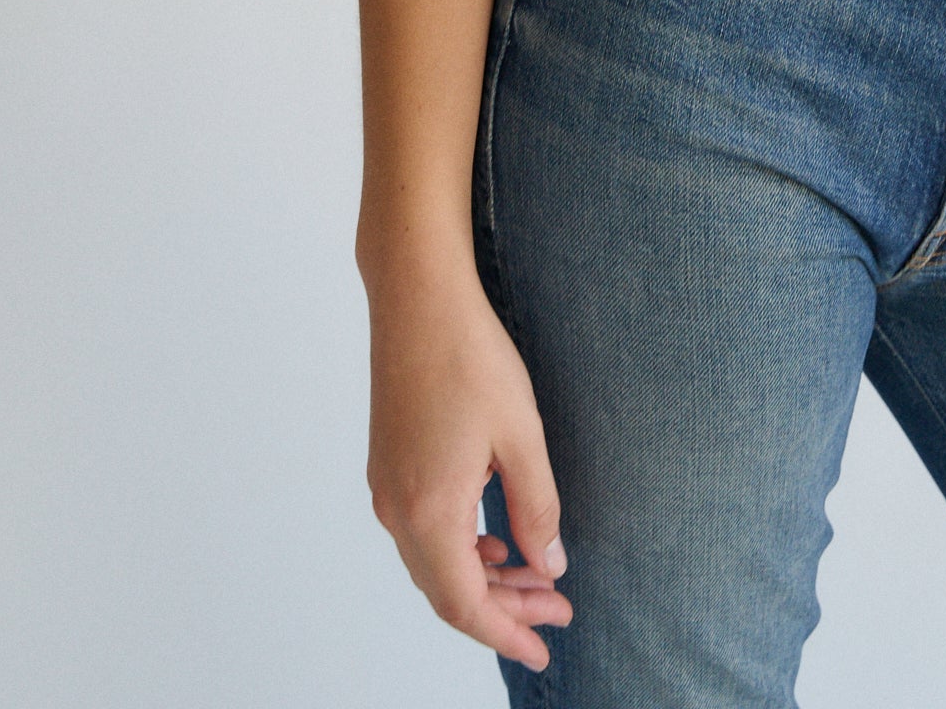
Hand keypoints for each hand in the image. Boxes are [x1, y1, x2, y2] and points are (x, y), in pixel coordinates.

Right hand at [365, 261, 572, 670]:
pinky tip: (496, 540)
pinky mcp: (389, 464)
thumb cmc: (470, 358)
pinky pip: (423, 533)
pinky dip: (461, 549)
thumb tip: (548, 567)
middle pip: (447, 590)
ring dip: (485, 578)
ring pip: (435, 562)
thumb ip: (536, 509)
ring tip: (537, 578)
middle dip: (504, 608)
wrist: (418, 298)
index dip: (506, 632)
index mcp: (429, 512)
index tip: (545, 647)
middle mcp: (398, 510)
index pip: (464, 604)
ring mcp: (387, 487)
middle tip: (557, 609)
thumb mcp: (521, 436)